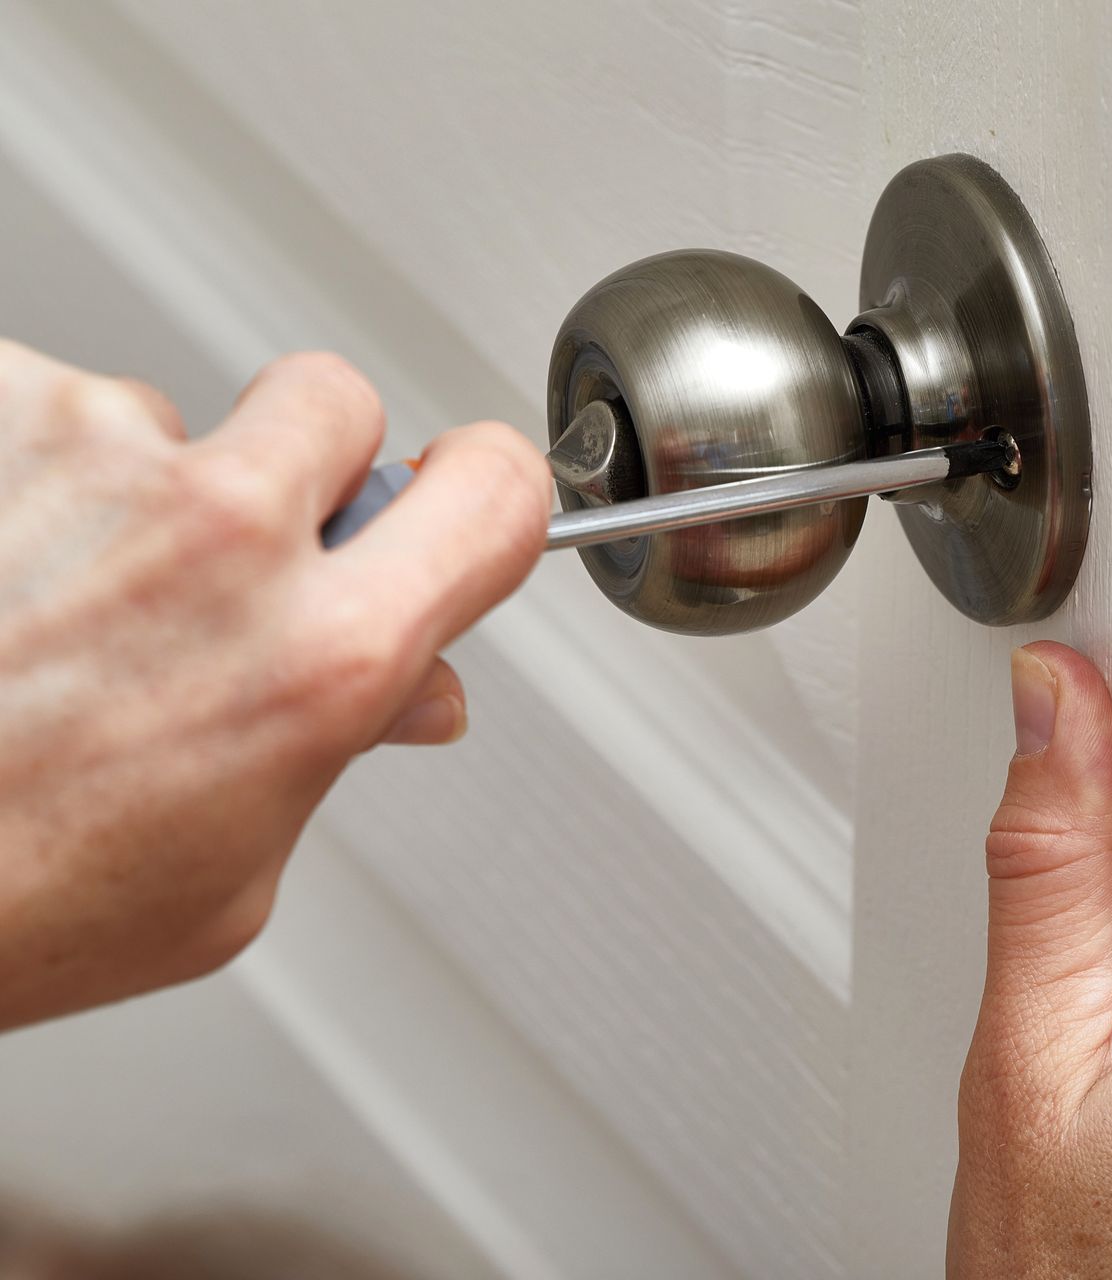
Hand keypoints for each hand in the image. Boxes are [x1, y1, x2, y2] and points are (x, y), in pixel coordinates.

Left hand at [0, 341, 548, 1029]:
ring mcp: (82, 454)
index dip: (489, 491)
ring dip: (126, 491)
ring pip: (158, 418)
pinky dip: (13, 482)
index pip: (493, 492)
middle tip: (247, 544)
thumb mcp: (230, 877)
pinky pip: (28, 416)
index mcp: (318, 655)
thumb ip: (336, 751)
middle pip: (338, 399)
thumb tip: (412, 691)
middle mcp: (216, 533)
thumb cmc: (2, 900)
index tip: (463, 498)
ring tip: (48, 604)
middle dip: (311, 463)